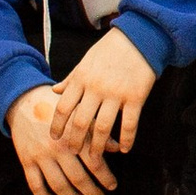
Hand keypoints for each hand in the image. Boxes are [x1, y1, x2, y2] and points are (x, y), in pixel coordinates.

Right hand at [7, 84, 114, 194]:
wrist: (26, 101)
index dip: (105, 178)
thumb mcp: (81, 114)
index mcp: (76, 136)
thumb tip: (118, 148)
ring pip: (58, 185)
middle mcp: (59, 149)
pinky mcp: (26, 160)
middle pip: (78, 178)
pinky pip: (34, 184)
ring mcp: (41, 156)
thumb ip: (98, 131)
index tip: (112, 186)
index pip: (95, 163)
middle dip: (91, 191)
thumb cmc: (59, 108)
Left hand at [46, 25, 157, 158]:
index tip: (55, 138)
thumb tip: (55, 91)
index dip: (57, 125)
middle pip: (81, 122)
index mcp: (81, 79)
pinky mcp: (136, 96)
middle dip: (75, 141)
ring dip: (98, 146)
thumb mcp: (86, 60)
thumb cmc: (111, 48)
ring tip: (95, 158)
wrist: (140, 36)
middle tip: (74, 152)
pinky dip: (127, 139)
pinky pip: (130, 123)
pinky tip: (125, 149)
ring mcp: (117, 94)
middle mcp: (96, 89)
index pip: (63, 108)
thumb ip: (71, 78)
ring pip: (104, 127)